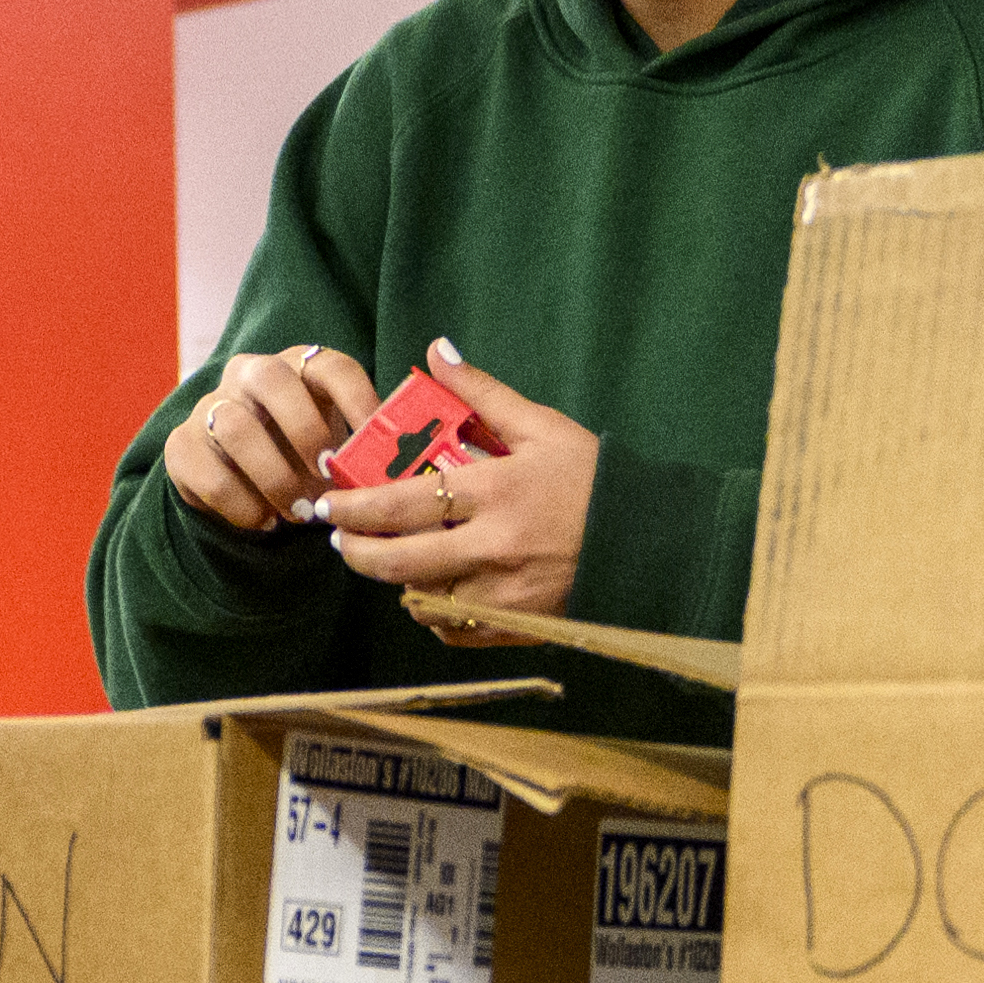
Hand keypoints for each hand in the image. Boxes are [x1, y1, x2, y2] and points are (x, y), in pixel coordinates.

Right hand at [160, 340, 385, 534]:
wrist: (238, 484)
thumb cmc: (302, 460)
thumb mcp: (334, 448)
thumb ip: (360, 452)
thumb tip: (395, 477)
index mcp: (298, 368)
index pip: (330, 365)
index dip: (358, 400)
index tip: (379, 444)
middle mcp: (250, 374)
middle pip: (271, 378)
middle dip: (305, 431)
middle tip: (327, 475)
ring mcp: (210, 406)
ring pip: (235, 427)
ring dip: (274, 477)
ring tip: (299, 514)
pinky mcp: (182, 446)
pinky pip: (208, 472)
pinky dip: (241, 505)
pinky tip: (264, 523)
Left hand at [315, 339, 598, 629]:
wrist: (653, 543)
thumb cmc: (594, 480)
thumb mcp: (542, 426)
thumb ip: (483, 393)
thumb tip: (436, 351)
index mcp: (496, 492)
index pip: (400, 504)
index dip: (354, 506)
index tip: (330, 500)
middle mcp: (493, 548)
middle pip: (398, 562)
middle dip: (357, 551)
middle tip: (341, 537)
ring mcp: (505, 595)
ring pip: (420, 601)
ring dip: (395, 582)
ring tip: (387, 560)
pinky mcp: (518, 627)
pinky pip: (454, 631)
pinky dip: (433, 615)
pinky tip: (431, 593)